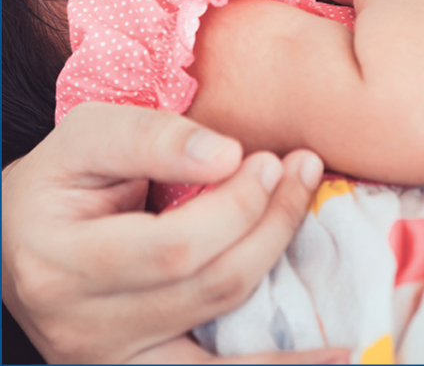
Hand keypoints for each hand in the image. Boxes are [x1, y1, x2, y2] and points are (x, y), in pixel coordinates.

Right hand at [1, 102, 346, 363]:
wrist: (19, 238)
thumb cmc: (60, 181)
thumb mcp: (87, 137)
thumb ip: (153, 138)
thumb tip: (228, 156)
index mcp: (62, 265)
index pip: (175, 249)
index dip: (238, 206)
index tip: (270, 161)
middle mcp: (84, 328)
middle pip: (211, 286)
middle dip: (272, 225)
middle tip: (301, 171)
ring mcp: (114, 360)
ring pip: (225, 330)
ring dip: (284, 275)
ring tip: (318, 228)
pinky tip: (335, 356)